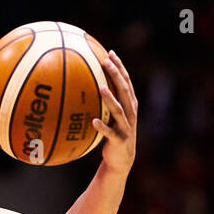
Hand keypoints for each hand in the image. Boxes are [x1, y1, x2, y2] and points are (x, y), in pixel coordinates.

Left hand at [92, 49, 137, 178]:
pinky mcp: (120, 140)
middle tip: (106, 62)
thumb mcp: (110, 117)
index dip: (120, 67)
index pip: (126, 82)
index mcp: (130, 105)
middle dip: (116, 75)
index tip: (110, 53)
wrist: (121, 160)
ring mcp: (126, 126)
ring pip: (119, 110)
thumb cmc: (112, 135)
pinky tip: (93, 121)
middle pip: (125, 90)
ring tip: (101, 88)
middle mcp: (131, 113)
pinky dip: (103, 127)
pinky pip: (110, 132)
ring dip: (111, 99)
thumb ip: (103, 102)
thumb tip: (82, 86)